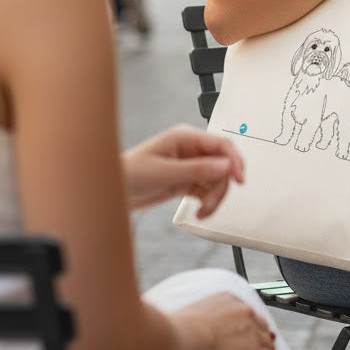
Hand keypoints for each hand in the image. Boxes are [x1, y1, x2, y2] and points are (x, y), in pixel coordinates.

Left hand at [123, 125, 243, 215]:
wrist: (110, 191)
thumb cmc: (129, 174)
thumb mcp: (164, 172)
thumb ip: (196, 169)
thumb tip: (226, 165)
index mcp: (186, 137)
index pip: (221, 144)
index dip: (234, 160)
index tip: (240, 179)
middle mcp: (192, 149)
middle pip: (223, 165)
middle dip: (220, 186)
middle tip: (210, 204)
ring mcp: (191, 165)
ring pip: (218, 180)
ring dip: (214, 198)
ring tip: (203, 211)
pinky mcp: (188, 180)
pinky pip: (208, 190)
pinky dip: (207, 203)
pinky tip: (199, 211)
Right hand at [175, 293, 277, 349]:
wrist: (186, 337)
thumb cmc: (179, 328)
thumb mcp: (192, 311)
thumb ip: (201, 314)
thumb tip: (192, 322)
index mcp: (230, 300)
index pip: (247, 311)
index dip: (249, 323)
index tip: (247, 331)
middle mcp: (245, 312)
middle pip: (261, 325)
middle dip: (261, 335)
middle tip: (258, 346)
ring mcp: (252, 332)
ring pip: (268, 343)